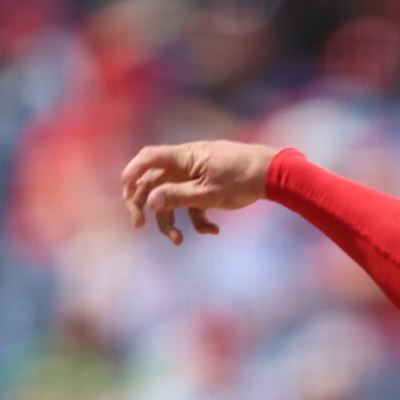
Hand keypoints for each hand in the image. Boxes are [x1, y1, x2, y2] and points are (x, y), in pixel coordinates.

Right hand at [119, 140, 278, 244]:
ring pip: (173, 198)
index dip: (131, 173)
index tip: (126, 194)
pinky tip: (213, 231)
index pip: (147, 159)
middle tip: (139, 224)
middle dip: (144, 204)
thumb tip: (149, 202)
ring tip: (179, 240)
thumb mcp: (208, 193)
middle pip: (153, 182)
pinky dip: (199, 219)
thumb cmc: (241, 179)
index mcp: (182, 158)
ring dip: (172, 220)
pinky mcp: (208, 188)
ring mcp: (196, 176)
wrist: (273, 174)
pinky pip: (193, 204)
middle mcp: (185, 165)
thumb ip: (178, 197)